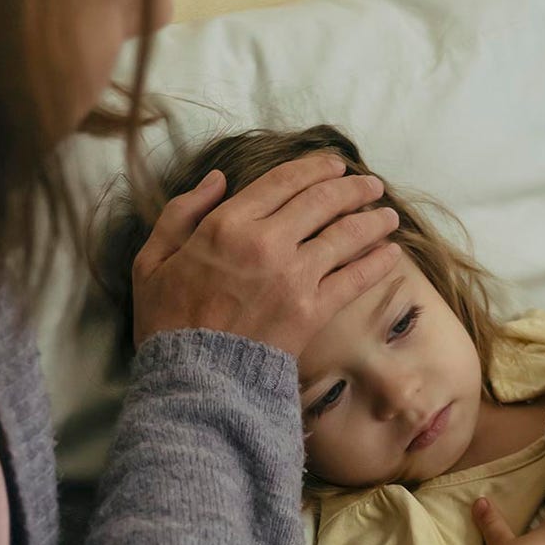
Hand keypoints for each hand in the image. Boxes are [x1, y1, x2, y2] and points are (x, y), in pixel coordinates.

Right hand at [131, 155, 401, 355]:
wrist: (193, 379)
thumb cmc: (167, 322)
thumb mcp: (153, 260)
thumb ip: (182, 212)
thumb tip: (218, 179)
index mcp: (226, 224)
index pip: (282, 181)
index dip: (315, 168)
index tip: (335, 165)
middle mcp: (265, 242)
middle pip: (322, 201)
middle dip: (352, 188)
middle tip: (371, 185)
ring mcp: (293, 276)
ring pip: (345, 234)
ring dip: (372, 220)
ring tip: (388, 215)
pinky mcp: (312, 310)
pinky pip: (354, 278)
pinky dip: (377, 262)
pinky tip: (391, 253)